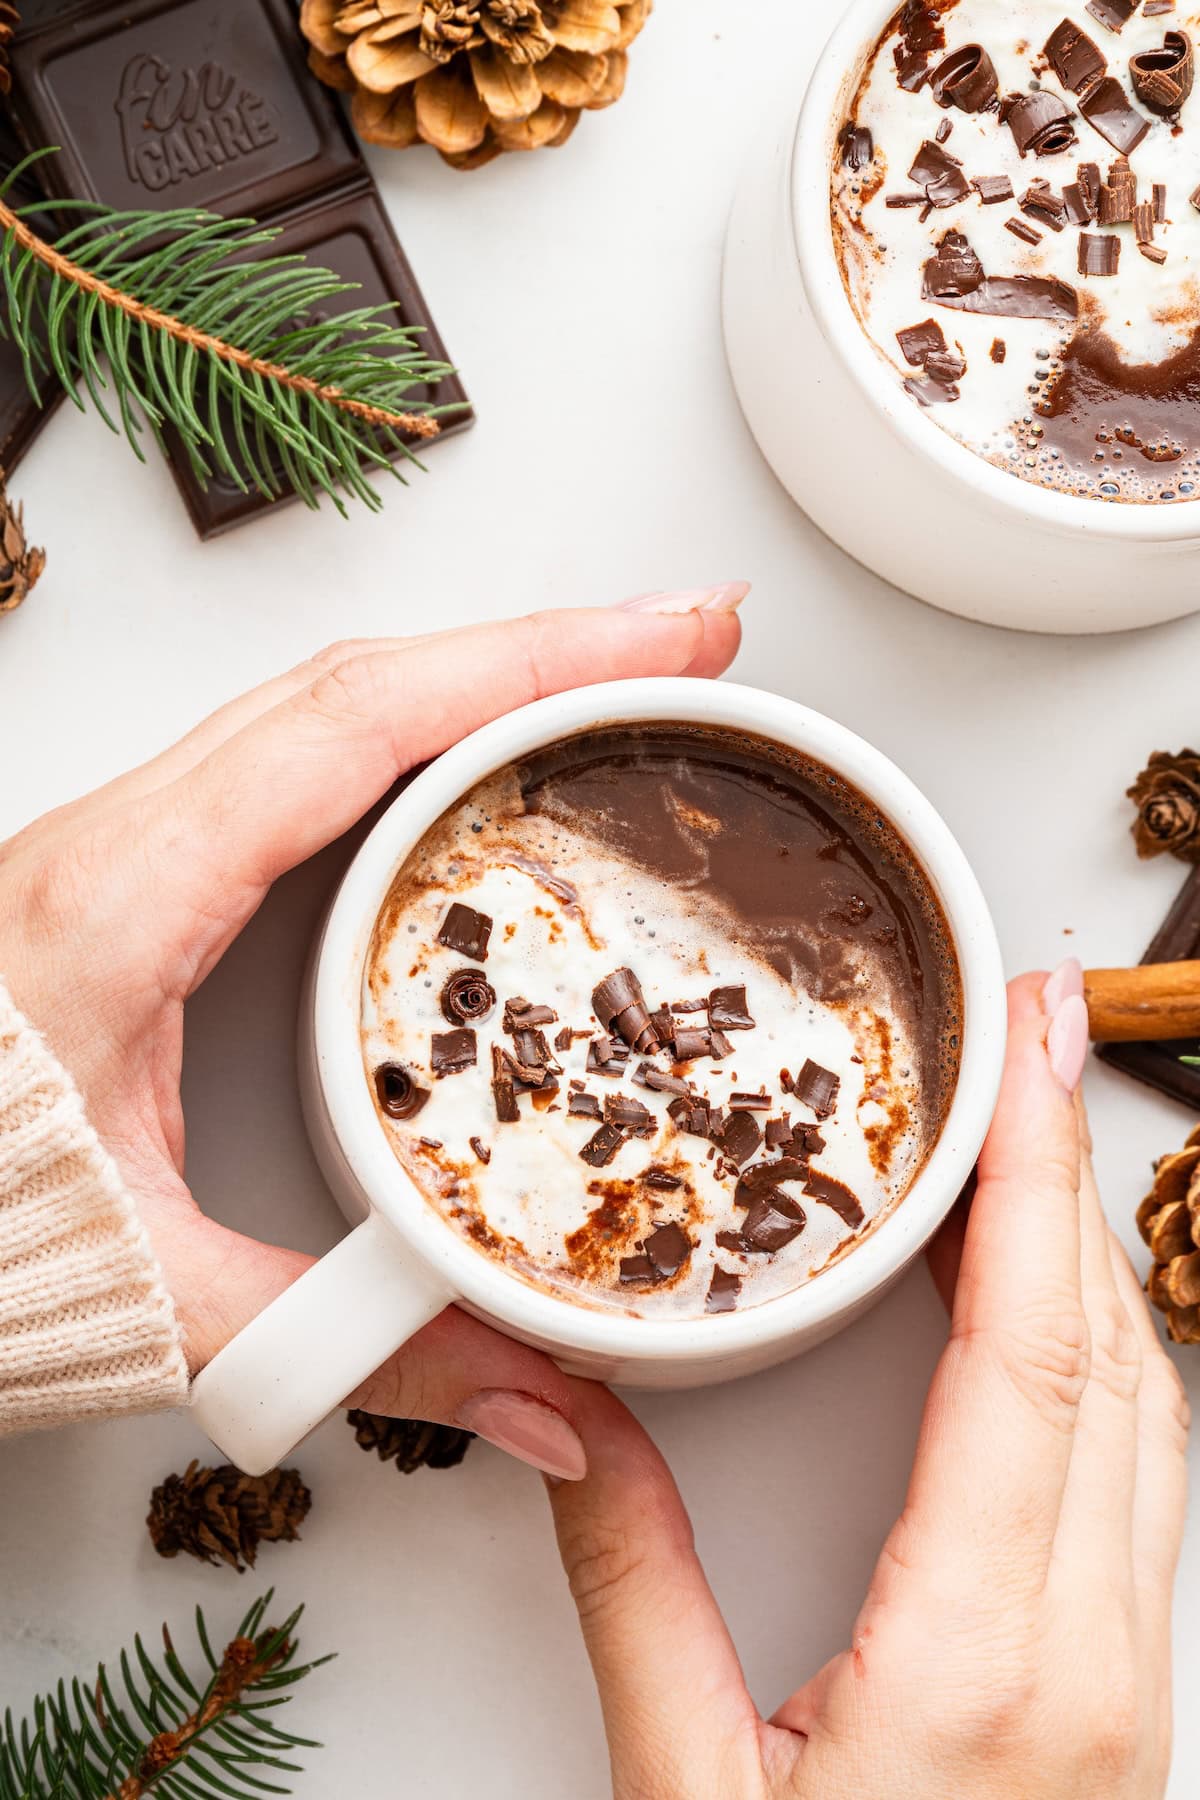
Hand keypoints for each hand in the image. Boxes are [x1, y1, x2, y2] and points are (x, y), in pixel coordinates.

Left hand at [0, 593, 740, 1471]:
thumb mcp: (162, 1292)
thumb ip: (359, 1348)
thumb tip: (549, 1399)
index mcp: (127, 898)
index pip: (359, 725)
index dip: (532, 665)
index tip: (668, 639)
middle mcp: (124, 838)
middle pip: (363, 681)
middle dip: (544, 646)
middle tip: (688, 643)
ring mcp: (127, 842)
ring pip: (327, 702)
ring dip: (478, 672)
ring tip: (615, 679)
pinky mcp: (137, 873)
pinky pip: (295, 754)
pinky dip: (414, 724)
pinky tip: (483, 750)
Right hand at [548, 969, 1189, 1795]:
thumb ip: (634, 1593)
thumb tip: (573, 1422)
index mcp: (988, 1663)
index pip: (1032, 1357)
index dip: (1028, 1178)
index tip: (1029, 1043)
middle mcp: (1092, 1651)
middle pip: (1109, 1347)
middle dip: (1072, 1160)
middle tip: (1042, 1020)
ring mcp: (1127, 1672)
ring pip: (1140, 1400)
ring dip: (1085, 1244)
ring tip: (1032, 1122)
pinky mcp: (1118, 1687)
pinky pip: (1134, 1467)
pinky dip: (1091, 1344)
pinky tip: (1041, 1303)